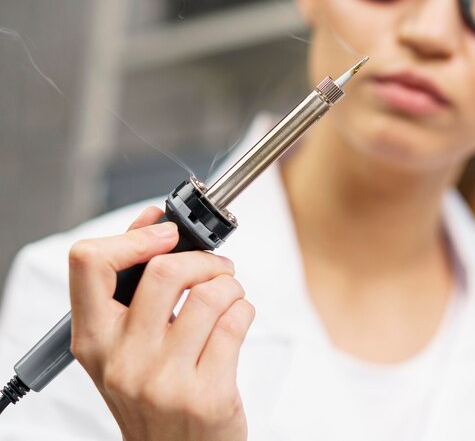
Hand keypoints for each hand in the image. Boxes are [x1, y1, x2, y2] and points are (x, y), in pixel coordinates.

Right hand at [68, 206, 254, 440]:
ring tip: (228, 294)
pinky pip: (236, 321)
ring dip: (229, 284)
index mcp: (93, 340)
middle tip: (214, 268)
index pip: (90, 264)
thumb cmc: (152, 390)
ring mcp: (163, 381)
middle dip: (202, 259)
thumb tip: (154, 220)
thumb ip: (134, 280)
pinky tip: (236, 319)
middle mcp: (122, 361)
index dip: (133, 237)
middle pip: (165, 271)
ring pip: (209, 294)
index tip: (166, 233)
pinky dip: (244, 308)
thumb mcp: (125, 341)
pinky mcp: (206, 395)